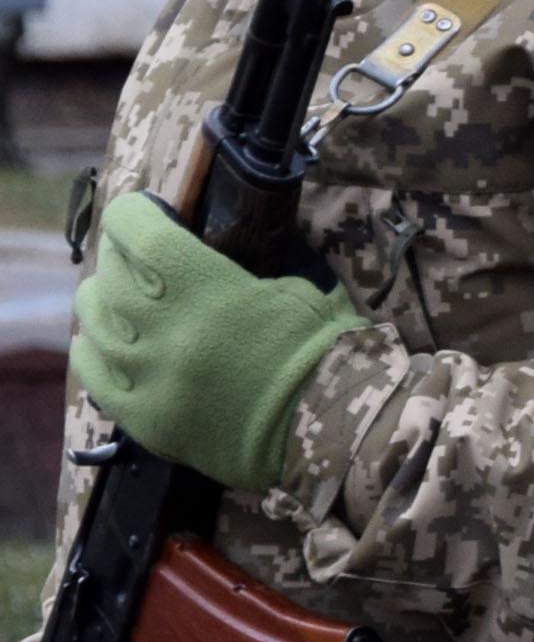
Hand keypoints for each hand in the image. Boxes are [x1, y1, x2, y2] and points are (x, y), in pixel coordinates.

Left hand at [70, 193, 366, 492]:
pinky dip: (95, 350)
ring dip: (104, 300)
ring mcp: (146, 375)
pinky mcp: (143, 417)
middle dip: (121, 255)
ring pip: (95, 320)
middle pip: (110, 273)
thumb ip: (239, 268)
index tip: (143, 211)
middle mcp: (161, 328)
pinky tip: (104, 341)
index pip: (137, 230)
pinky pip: (94, 374)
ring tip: (119, 297)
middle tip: (137, 254)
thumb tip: (213, 248)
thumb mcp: (292, 287)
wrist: (330, 429)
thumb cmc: (322, 350)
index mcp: (204, 287)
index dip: (134, 214)